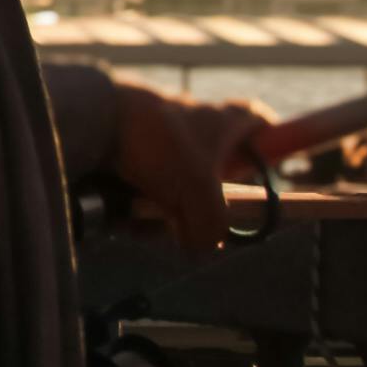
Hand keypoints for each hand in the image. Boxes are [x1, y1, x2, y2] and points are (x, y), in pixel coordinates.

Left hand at [99, 83, 280, 251]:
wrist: (91, 118)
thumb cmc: (157, 144)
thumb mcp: (199, 195)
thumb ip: (211, 228)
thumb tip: (201, 247)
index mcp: (223, 120)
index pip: (260, 122)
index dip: (272, 142)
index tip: (275, 162)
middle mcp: (193, 125)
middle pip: (214, 174)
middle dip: (200, 208)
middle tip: (189, 222)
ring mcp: (158, 137)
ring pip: (172, 190)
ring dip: (159, 213)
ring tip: (141, 217)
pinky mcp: (125, 149)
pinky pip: (140, 190)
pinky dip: (133, 207)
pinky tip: (120, 214)